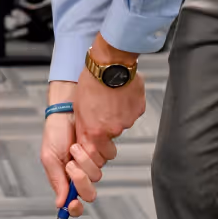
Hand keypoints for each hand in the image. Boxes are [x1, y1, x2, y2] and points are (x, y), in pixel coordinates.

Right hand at [39, 83, 101, 216]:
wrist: (66, 112)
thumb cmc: (55, 133)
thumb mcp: (49, 158)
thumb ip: (57, 180)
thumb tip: (60, 203)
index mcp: (66, 181)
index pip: (74, 204)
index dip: (75, 208)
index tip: (73, 203)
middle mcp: (81, 175)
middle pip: (88, 193)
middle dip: (80, 181)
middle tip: (70, 166)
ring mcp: (92, 164)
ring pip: (97, 175)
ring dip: (84, 160)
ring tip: (74, 146)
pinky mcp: (102, 152)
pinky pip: (105, 158)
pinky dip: (93, 150)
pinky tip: (83, 140)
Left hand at [74, 37, 145, 156]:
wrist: (110, 65)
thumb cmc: (91, 82)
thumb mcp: (79, 108)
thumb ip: (84, 127)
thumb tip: (86, 138)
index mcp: (95, 131)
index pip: (98, 153)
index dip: (97, 148)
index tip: (97, 144)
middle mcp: (113, 129)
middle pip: (112, 137)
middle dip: (108, 129)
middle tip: (104, 111)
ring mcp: (127, 120)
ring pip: (123, 123)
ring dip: (118, 114)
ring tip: (111, 97)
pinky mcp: (139, 110)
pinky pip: (133, 112)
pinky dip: (128, 105)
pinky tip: (121, 93)